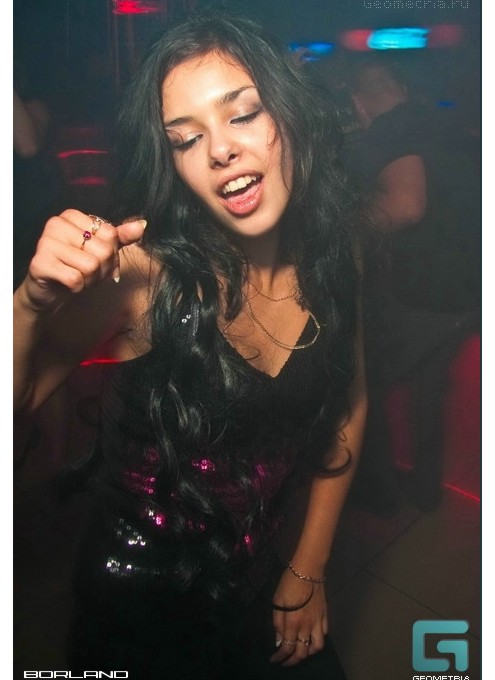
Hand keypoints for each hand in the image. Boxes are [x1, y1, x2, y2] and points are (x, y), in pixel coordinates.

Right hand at [21, 209, 146, 311]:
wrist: (49, 291)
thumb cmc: (76, 267)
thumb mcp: (100, 250)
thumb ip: (120, 237)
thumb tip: (142, 225)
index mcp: (71, 216)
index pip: (111, 234)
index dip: (111, 254)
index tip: (96, 258)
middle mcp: (56, 224)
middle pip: (104, 250)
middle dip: (102, 270)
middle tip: (87, 273)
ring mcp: (45, 243)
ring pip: (91, 266)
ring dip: (90, 280)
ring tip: (78, 278)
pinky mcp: (40, 264)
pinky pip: (75, 279)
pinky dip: (78, 288)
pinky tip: (68, 285)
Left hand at [270, 569, 328, 666]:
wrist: (308, 570)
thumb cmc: (289, 583)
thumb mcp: (277, 601)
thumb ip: (277, 622)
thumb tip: (279, 640)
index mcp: (293, 623)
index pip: (286, 648)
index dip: (279, 657)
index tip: (274, 660)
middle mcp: (307, 626)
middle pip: (302, 653)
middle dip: (292, 661)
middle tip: (285, 661)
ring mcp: (318, 622)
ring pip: (317, 647)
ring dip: (308, 653)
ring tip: (300, 651)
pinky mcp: (325, 615)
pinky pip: (324, 634)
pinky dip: (318, 640)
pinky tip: (311, 637)